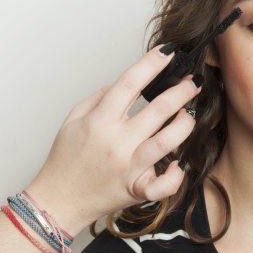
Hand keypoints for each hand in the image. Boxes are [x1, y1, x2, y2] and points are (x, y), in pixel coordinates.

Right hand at [24, 44, 200, 235]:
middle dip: (182, 90)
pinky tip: (179, 163)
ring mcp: (129, 166)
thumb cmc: (66, 161)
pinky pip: (162, 185)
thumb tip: (120, 85)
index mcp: (100, 121)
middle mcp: (117, 141)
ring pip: (167, 141)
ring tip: (190, 113)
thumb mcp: (72, 121)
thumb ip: (97, 99)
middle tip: (194, 80)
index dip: (152, 64)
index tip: (169, 52)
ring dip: (185, 123)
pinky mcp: (137, 188)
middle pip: (159, 109)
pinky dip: (175, 175)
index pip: (130, 83)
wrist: (59, 200)